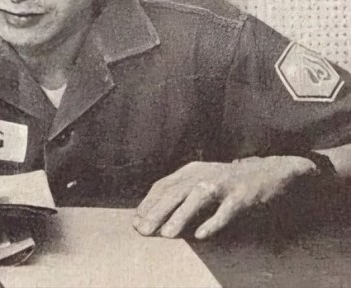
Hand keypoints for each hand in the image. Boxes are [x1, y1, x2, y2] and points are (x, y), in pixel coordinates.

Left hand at [133, 156, 316, 239]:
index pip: (163, 185)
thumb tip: (154, 213)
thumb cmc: (229, 181)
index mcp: (191, 170)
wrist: (269, 171)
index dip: (148, 203)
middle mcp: (204, 174)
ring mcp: (223, 183)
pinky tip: (201, 235)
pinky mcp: (242, 195)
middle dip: (156, 211)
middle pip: (175, 192)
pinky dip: (213, 222)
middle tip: (143, 230)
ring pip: (197, 199)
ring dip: (180, 216)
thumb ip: (181, 192)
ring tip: (167, 234)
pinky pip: (226, 210)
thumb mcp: (202, 179)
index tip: (136, 220)